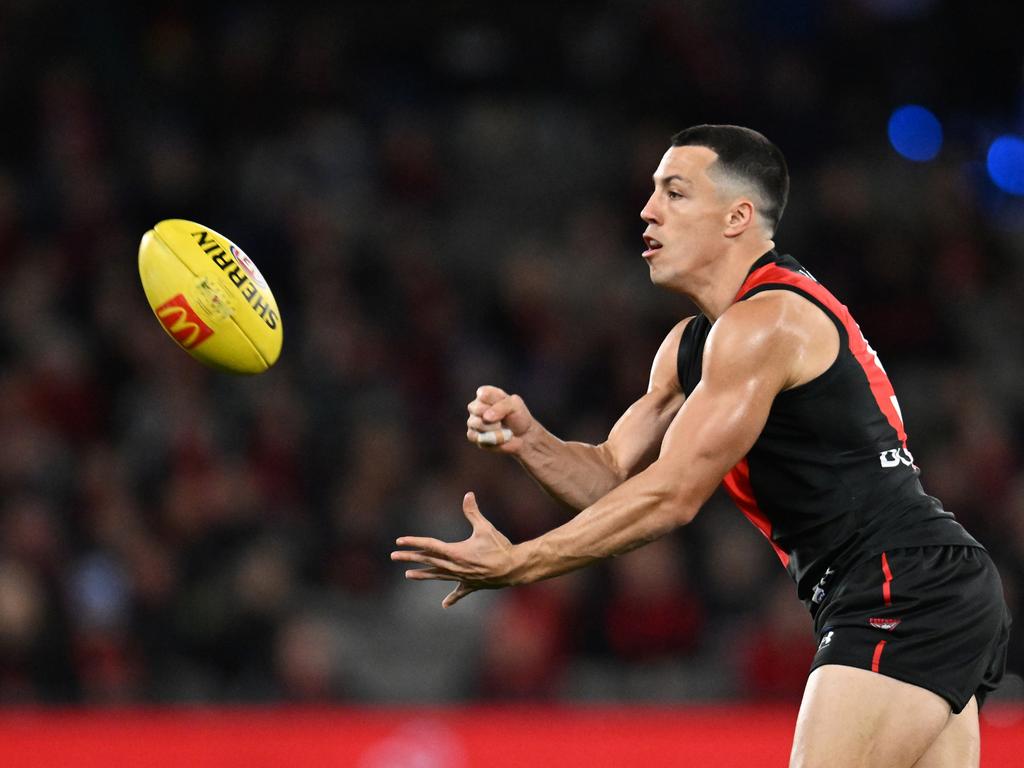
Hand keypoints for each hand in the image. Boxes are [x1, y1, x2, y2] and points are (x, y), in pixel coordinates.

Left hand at [391, 492, 518, 607]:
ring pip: (438, 575)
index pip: (429, 545)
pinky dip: (452, 597)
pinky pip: (459, 591)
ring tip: (408, 574)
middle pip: (428, 560)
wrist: (514, 568)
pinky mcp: (472, 584)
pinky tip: (445, 605)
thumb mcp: (485, 528)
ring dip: (423, 574)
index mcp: (455, 552)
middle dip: (410, 557)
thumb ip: (473, 512)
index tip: (399, 541)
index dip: (414, 541)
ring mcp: (462, 577)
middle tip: (393, 556)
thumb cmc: (499, 547)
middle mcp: (455, 566)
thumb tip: (468, 494)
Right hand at [466, 386, 533, 452]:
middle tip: (503, 419)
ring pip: (475, 423)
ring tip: (501, 428)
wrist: (522, 436)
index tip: (506, 404)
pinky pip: (474, 436)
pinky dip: (488, 437)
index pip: (483, 394)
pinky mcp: (473, 436)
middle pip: (476, 408)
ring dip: (492, 428)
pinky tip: (496, 436)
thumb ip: (501, 406)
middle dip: (493, 415)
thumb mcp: (515, 405)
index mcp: (485, 394)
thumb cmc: (518, 417)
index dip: (495, 401)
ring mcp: (473, 421)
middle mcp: (476, 406)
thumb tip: (486, 418)